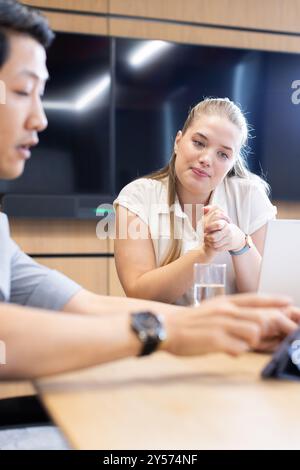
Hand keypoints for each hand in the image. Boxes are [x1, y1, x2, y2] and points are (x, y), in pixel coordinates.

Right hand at [161, 294, 295, 356]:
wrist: (166, 327)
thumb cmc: (191, 321)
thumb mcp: (213, 310)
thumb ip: (233, 314)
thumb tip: (254, 321)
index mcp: (225, 302)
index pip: (256, 299)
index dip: (274, 301)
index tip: (289, 302)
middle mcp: (225, 311)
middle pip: (261, 317)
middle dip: (273, 327)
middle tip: (275, 335)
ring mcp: (220, 325)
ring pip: (254, 332)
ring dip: (255, 341)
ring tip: (244, 343)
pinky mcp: (214, 340)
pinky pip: (239, 348)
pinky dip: (240, 351)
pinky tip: (230, 350)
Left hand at [203, 205, 244, 252]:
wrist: (236, 237)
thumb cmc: (224, 225)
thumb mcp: (220, 215)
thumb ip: (210, 209)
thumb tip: (203, 209)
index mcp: (225, 223)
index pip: (217, 225)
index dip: (208, 228)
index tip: (205, 228)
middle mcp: (228, 231)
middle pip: (213, 238)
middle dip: (207, 237)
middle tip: (205, 235)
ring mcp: (228, 239)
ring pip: (214, 244)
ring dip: (209, 242)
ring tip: (207, 238)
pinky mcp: (228, 246)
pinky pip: (217, 248)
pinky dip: (213, 246)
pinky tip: (212, 242)